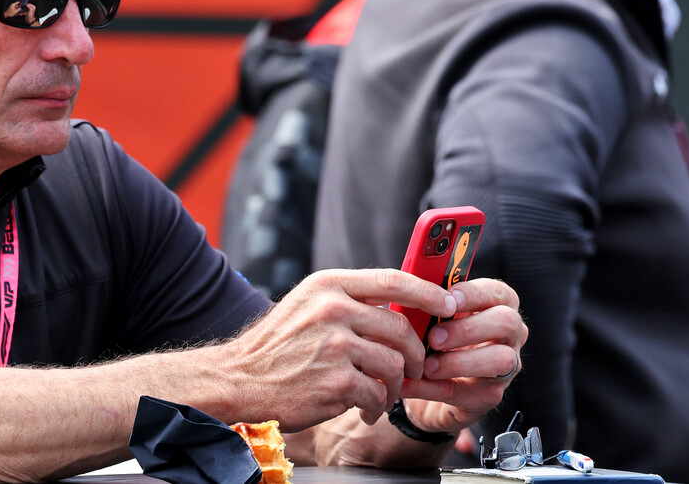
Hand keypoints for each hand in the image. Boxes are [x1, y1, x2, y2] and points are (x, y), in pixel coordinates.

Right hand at [5, 1, 38, 24]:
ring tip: (20, 10)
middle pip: (26, 6)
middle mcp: (30, 8)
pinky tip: (20, 13)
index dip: (26, 4)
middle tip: (21, 7)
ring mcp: (28, 10)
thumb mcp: (31, 10)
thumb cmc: (31, 16)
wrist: (30, 20)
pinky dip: (21, 12)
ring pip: (24, 8)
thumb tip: (27, 4)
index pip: (29, 4)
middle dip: (23, 7)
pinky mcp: (26, 12)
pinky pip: (23, 11)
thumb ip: (29, 7)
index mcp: (32, 7)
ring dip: (22, 9)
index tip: (23, 4)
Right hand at [220, 269, 456, 431]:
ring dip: (394, 385)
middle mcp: (332, 309)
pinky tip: (364, 408)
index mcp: (328, 285)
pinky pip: (378, 394)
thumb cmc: (276, 347)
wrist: (240, 380)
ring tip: (381, 394)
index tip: (448, 304)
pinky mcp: (336, 381)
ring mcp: (334, 345)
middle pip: (400, 328)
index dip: (428, 292)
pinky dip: (376, 406)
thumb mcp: (307, 306)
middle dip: (416, 354)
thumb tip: (399, 306)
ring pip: (394, 364)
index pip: (392, 280)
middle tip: (414, 368)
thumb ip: (348, 301)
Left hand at [400, 278, 526, 433]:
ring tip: (427, 366)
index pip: (498, 292)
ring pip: (500, 360)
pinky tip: (411, 383)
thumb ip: (427, 301)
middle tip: (433, 338)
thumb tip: (411, 284)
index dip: (475, 293)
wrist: (422, 381)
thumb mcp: (427, 314)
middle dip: (468, 329)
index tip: (449, 298)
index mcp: (495, 306)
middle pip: (507, 323)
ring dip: (459, 362)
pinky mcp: (490, 395)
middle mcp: (509, 334)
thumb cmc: (428, 336)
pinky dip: (434, 388)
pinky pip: (469, 392)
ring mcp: (505, 367)